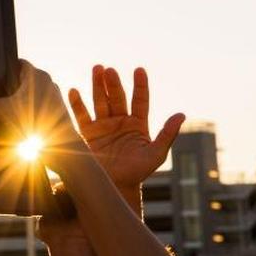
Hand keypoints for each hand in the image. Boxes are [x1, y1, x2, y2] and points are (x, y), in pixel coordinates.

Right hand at [0, 59, 84, 174]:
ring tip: (2, 114)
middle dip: (7, 88)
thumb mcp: (0, 113)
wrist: (61, 150)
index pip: (16, 63)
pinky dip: (26, 115)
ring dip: (17, 103)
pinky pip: (36, 110)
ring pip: (30, 95)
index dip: (3, 68)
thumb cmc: (38, 127)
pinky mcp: (54, 115)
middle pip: (21, 80)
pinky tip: (15, 127)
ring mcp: (53, 99)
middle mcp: (48, 84)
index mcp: (37, 76)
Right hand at [67, 66, 184, 191]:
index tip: (139, 70)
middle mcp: (120, 122)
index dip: (140, 85)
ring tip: (97, 69)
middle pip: (117, 97)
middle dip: (113, 83)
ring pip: (100, 102)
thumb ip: (168, 134)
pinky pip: (82, 116)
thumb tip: (181, 115)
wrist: (115, 187)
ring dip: (98, 86)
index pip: (140, 100)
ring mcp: (103, 126)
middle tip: (109, 70)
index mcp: (138, 124)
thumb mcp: (156, 154)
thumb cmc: (138, 172)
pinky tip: (74, 91)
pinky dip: (77, 104)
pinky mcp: (88, 134)